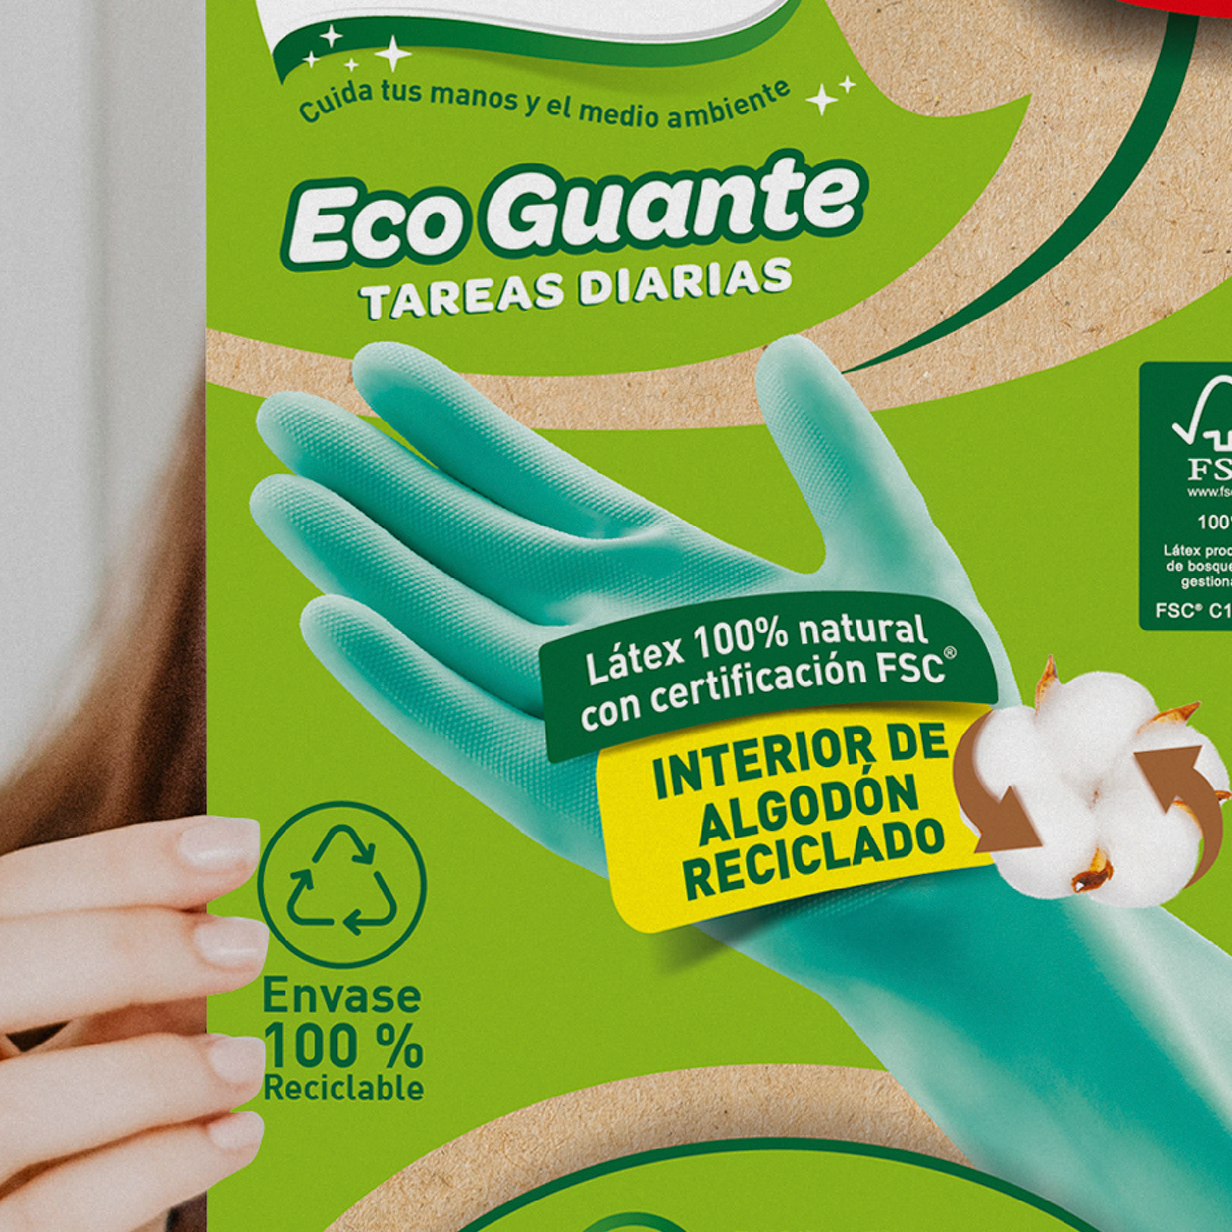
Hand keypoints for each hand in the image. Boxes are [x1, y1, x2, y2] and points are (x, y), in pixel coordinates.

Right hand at [0, 816, 272, 1231]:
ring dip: (149, 1072)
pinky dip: (155, 1171)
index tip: (238, 849)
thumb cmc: (52, 1211)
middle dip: (121, 947)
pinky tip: (237, 1142)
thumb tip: (224, 900)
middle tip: (249, 946)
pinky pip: (43, 1223)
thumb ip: (137, 998)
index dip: (114, 867)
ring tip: (255, 1060)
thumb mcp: (100, 1084)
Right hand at [249, 334, 1013, 872]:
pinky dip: (402, 683)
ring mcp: (589, 730)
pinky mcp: (586, 813)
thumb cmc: (930, 738)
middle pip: (463, 546)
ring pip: (445, 628)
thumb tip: (784, 348)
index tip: (379, 360)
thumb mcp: (897, 566)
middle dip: (375, 480)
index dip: (454, 427)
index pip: (533, 487)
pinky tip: (329, 619)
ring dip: (363, 563)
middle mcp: (609, 649)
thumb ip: (839, 459)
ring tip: (280, 490)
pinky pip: (472, 737)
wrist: (951, 883)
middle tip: (282, 408)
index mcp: (669, 584)